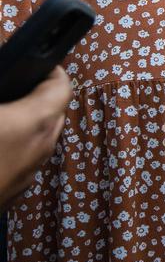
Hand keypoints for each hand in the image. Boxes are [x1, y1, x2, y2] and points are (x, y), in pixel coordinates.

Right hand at [0, 66, 71, 209]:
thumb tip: (0, 72)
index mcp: (34, 122)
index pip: (61, 86)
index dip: (47, 70)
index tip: (30, 64)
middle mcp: (40, 150)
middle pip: (53, 113)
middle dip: (35, 96)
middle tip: (10, 87)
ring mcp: (27, 177)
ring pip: (39, 140)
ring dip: (23, 124)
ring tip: (0, 114)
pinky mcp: (10, 197)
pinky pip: (22, 162)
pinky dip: (11, 149)